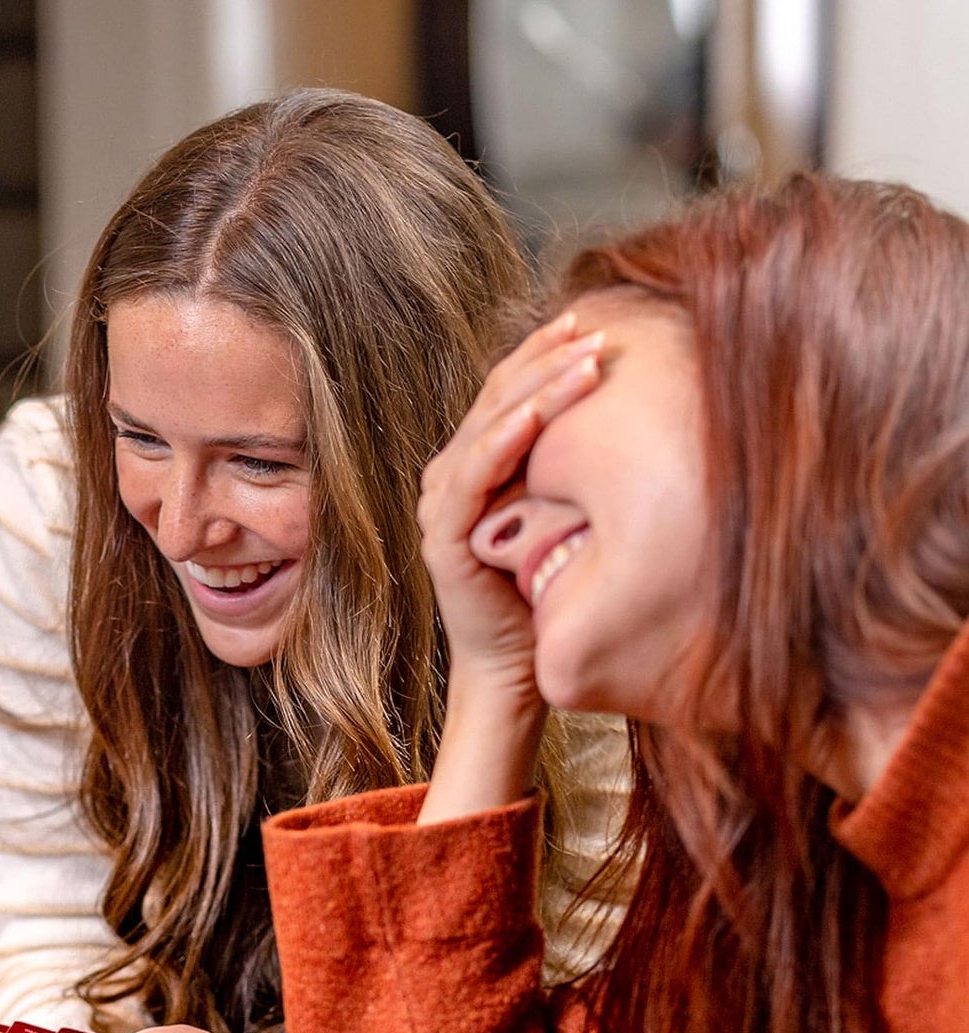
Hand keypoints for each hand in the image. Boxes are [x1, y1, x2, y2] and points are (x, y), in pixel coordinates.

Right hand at [417, 311, 602, 688]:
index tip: (591, 323)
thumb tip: (628, 414)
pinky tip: (535, 416)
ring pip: (490, 427)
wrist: (516, 671)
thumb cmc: (546, 596)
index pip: (508, 393)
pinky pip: (474, 476)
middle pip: (497, 398)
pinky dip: (503, 442)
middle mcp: (450, 476)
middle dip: (546, 359)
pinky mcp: (445, 536)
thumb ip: (569, 470)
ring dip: (537, 389)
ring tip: (583, 360)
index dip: (543, 355)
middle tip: (594, 328)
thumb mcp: (565, 515)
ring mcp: (441, 504)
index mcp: (475, 465)